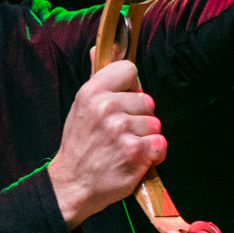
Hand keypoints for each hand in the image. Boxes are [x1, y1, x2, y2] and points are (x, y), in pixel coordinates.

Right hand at [49, 60, 165, 228]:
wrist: (72, 184)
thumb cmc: (80, 146)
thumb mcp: (81, 107)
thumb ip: (96, 78)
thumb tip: (98, 47)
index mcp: (92, 91)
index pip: (130, 70)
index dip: (130, 88)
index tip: (122, 103)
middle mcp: (106, 107)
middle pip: (147, 100)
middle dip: (140, 118)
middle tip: (120, 133)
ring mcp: (121, 129)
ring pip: (155, 124)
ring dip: (146, 138)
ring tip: (126, 148)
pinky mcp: (135, 151)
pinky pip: (161, 144)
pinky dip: (154, 155)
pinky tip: (136, 159)